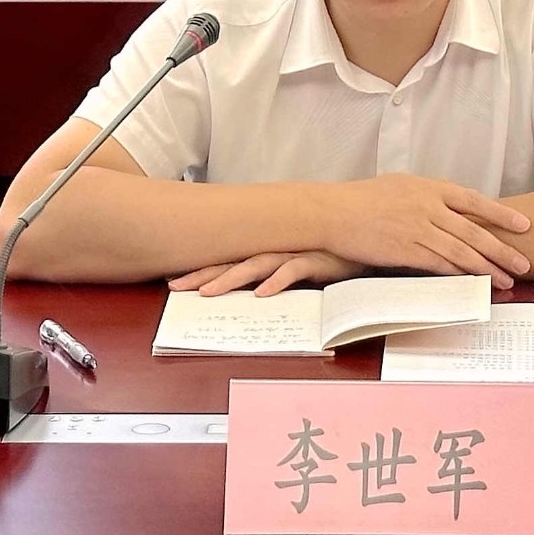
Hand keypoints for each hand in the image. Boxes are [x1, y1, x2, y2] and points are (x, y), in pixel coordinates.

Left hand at [169, 250, 363, 296]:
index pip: (225, 260)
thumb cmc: (324, 255)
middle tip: (176, 287)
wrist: (360, 240)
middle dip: (202, 275)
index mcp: (265, 251)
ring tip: (209, 292)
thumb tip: (245, 291)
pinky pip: (293, 271)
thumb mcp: (291, 265)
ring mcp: (293, 253)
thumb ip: (269, 274)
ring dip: (231, 278)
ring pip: (255, 265)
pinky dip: (277, 282)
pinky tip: (262, 294)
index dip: (199, 270)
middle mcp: (274, 249)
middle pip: (231, 262)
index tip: (173, 281)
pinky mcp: (315, 259)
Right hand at [317, 174, 531, 288]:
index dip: (501, 214)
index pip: (474, 200)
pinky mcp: (406, 250)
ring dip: (486, 268)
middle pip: (474, 230)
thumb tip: (448, 207)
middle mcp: (428, 206)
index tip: (523, 224)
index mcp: (429, 187)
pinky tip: (473, 284)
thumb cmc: (363, 198)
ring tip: (505, 280)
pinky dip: (459, 275)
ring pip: (461, 250)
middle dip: (502, 249)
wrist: (334, 211)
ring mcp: (418, 228)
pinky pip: (439, 264)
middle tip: (523, 262)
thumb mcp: (401, 186)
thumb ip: (428, 196)